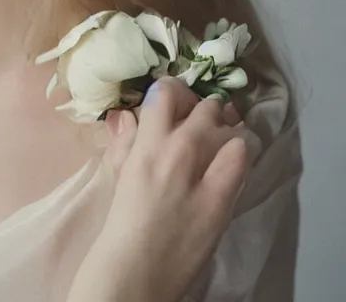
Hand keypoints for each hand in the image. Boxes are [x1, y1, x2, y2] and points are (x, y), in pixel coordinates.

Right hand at [69, 78, 250, 301]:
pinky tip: (236, 152)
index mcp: (144, 144)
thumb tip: (126, 115)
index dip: (172, 89)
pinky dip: (239, 151)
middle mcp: (173, 152)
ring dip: (225, 124)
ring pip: (223, 130)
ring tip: (224, 127)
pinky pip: (238, 162)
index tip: (174, 97)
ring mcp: (199, 176)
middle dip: (204, 105)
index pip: (164, 94)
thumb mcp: (118, 173)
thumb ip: (125, 141)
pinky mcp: (220, 200)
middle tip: (205, 110)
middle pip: (200, 108)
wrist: (139, 266)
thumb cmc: (122, 220)